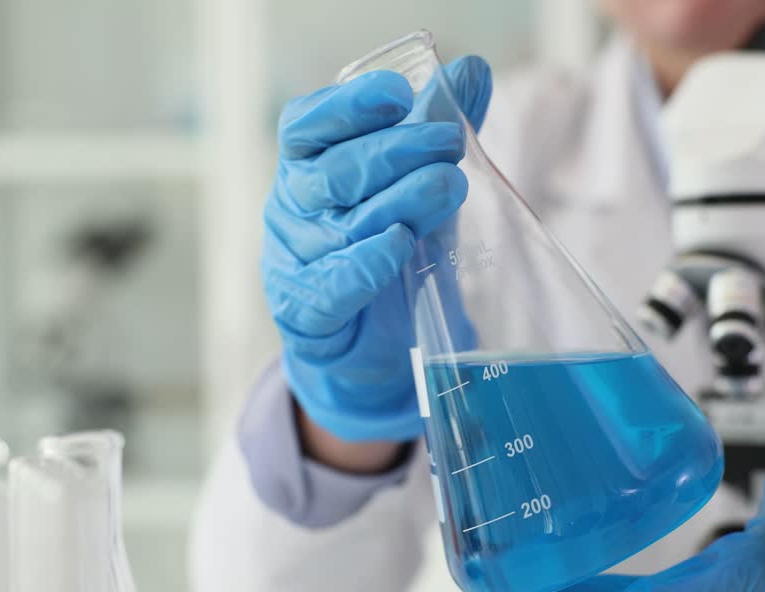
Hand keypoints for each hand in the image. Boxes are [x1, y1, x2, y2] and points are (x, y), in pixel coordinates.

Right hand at [263, 57, 491, 441]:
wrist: (373, 349)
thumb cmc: (388, 251)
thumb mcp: (418, 187)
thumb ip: (439, 129)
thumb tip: (473, 69)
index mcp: (308, 168)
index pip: (308, 126)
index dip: (349, 106)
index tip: (399, 96)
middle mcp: (292, 211)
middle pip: (333, 173)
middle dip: (394, 152)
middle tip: (449, 141)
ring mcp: (294, 263)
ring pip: (340, 228)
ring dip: (397, 202)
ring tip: (449, 186)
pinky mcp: (308, 315)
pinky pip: (330, 288)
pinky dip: (364, 265)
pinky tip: (397, 244)